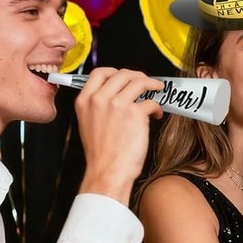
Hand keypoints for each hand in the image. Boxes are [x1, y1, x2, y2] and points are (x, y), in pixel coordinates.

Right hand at [75, 68, 163, 202]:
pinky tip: (157, 114)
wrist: (108, 171)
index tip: (126, 76)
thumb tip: (117, 95)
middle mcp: (99, 99)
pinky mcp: (135, 113)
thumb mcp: (88, 124)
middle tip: (147, 82)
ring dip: (152, 84)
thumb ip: (98, 106)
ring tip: (158, 90)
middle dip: (138, 75)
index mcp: (85, 101)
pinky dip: (157, 107)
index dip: (116, 71)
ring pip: (139, 82)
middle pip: (122, 74)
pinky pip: (151, 102)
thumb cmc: (101, 154)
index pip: (99, 73)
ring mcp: (117, 104)